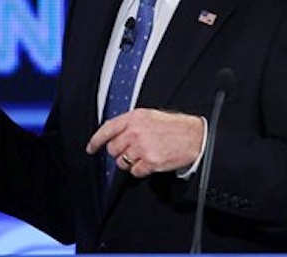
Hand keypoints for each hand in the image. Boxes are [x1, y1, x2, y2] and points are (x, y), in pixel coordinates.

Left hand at [85, 108, 203, 176]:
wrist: (195, 137)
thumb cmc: (175, 126)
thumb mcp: (150, 116)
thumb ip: (131, 123)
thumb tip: (116, 134)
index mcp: (134, 118)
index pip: (107, 129)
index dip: (96, 140)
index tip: (91, 148)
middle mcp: (135, 131)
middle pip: (113, 149)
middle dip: (119, 153)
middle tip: (130, 152)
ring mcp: (142, 147)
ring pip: (121, 162)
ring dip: (129, 163)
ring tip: (142, 157)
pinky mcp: (150, 161)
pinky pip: (135, 172)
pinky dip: (140, 170)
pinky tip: (149, 163)